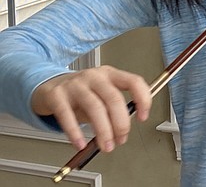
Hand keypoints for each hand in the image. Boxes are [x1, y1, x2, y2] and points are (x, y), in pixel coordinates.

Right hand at [31, 65, 151, 152]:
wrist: (48, 87)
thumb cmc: (80, 93)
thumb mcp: (101, 94)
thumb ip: (113, 108)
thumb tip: (122, 130)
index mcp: (110, 74)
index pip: (133, 82)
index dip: (142, 99)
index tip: (143, 117)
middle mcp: (94, 76)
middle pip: (114, 98)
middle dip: (121, 123)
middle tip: (121, 139)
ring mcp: (75, 84)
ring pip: (95, 107)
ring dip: (103, 131)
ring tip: (106, 146)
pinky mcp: (56, 95)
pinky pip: (67, 115)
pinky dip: (75, 132)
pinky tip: (80, 144)